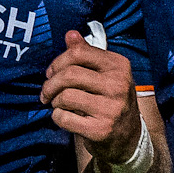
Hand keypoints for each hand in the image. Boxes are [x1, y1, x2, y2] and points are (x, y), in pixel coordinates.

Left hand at [42, 30, 142, 162]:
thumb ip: (87, 54)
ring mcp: (112, 108)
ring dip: (54, 101)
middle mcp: (119, 85)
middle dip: (50, 84)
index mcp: (119, 66)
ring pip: (65, 96)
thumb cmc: (109, 100)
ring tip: (57, 104)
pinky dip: (57, 117)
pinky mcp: (102, 129)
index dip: (57, 62)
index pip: (78, 52)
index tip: (51, 73)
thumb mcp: (104, 74)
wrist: (127, 138)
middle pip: (69, 74)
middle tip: (46, 92)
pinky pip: (64, 117)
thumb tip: (70, 34)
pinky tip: (65, 117)